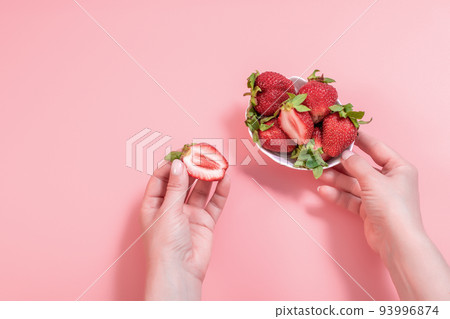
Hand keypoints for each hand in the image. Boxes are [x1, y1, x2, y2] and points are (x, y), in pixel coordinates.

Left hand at [141, 159, 230, 299]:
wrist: (180, 271)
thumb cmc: (165, 245)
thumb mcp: (167, 210)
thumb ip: (176, 186)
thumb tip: (179, 164)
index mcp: (154, 204)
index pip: (161, 178)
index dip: (172, 166)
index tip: (183, 154)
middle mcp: (171, 208)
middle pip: (183, 182)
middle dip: (192, 169)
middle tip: (202, 154)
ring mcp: (189, 215)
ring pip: (200, 191)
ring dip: (208, 178)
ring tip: (216, 163)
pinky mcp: (204, 222)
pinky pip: (213, 203)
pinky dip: (220, 192)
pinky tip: (225, 179)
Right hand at [318, 131, 422, 253]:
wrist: (395, 241)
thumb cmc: (392, 206)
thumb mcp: (373, 180)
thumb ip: (356, 165)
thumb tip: (344, 153)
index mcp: (398, 168)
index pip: (377, 148)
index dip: (361, 140)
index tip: (345, 132)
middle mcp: (389, 180)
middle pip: (361, 167)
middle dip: (343, 164)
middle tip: (325, 156)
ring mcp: (378, 196)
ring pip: (353, 183)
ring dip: (337, 179)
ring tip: (320, 173)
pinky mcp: (368, 210)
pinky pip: (350, 198)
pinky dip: (338, 195)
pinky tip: (324, 191)